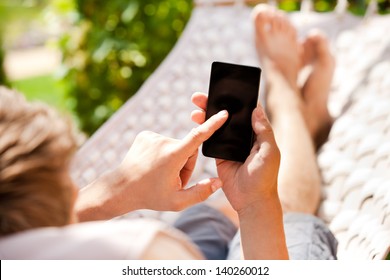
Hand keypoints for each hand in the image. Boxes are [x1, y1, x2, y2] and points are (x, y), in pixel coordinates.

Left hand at [116, 109, 228, 211]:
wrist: (121, 188)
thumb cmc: (150, 196)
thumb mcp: (177, 201)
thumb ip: (201, 193)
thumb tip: (218, 181)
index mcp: (173, 156)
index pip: (198, 136)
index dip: (212, 124)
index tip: (223, 113)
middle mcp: (163, 142)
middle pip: (189, 149)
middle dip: (186, 163)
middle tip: (174, 179)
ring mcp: (153, 136)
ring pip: (177, 146)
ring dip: (175, 159)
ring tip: (162, 174)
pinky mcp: (145, 135)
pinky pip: (164, 142)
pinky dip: (164, 153)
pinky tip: (153, 165)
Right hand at [191, 92, 279, 212]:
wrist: (251, 201)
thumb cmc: (265, 177)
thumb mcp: (270, 152)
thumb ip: (264, 131)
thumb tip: (256, 109)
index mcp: (256, 134)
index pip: (244, 111)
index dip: (234, 99)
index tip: (222, 88)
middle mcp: (242, 137)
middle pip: (226, 116)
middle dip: (213, 104)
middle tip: (199, 96)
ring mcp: (230, 146)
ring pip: (216, 126)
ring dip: (205, 116)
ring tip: (194, 108)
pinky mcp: (219, 155)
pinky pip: (209, 141)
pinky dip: (202, 132)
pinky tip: (195, 124)